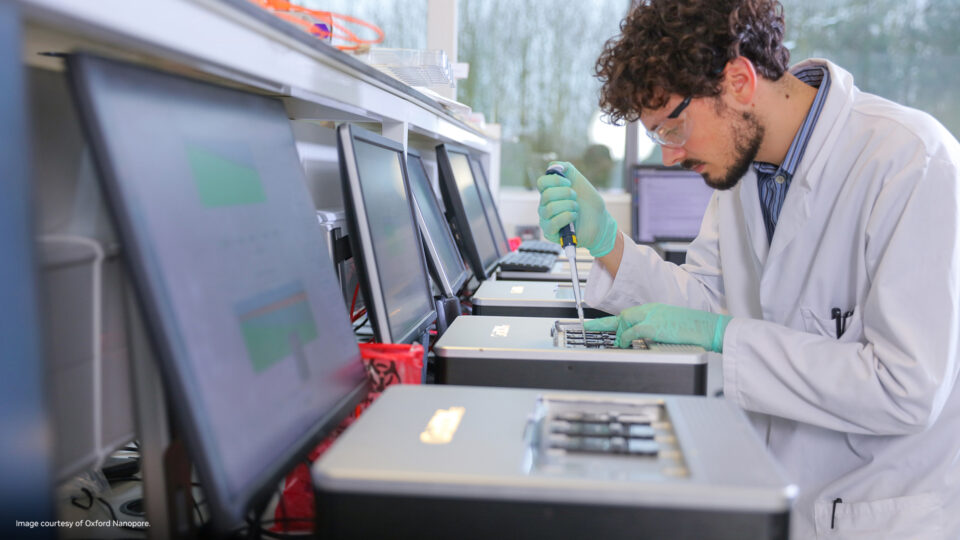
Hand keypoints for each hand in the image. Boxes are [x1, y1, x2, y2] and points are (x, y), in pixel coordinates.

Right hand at [536, 161, 618, 256]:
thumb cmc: (588, 203)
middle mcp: (544, 205)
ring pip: (551, 208)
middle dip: (566, 194)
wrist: (600, 222)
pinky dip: (567, 217)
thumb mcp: (580, 181)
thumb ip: (567, 169)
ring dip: (569, 206)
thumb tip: (553, 165)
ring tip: (576, 209)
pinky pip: (553, 222)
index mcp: (549, 192)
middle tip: (576, 198)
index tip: (570, 183)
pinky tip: (574, 217)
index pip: (542, 182)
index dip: (556, 181)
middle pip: (546, 195)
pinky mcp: (550, 232)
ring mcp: (545, 219)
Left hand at [584, 303, 731, 352]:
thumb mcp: (671, 327)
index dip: (610, 319)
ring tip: (620, 345)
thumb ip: (654, 331)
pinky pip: (633, 331)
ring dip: (619, 335)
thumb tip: (642, 342)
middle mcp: (652, 310)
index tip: (594, 323)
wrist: (709, 328)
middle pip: (623, 315)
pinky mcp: (655, 326)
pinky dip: (626, 338)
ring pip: (624, 321)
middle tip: (589, 328)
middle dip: (604, 323)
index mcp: (655, 309)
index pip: (628, 313)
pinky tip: (625, 344)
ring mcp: (653, 316)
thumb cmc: (694, 330)